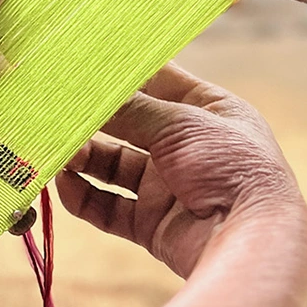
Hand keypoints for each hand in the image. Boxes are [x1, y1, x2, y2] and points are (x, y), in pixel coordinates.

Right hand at [56, 63, 306, 277]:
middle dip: (93, 120)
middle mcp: (189, 147)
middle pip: (129, 125)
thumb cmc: (231, 168)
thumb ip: (130, 108)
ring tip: (59, 151)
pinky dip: (84, 196)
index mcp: (211, 112)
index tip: (82, 64)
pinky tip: (64, 183)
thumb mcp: (181, 123)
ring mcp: (169, 187)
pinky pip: (109, 206)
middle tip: (54, 111)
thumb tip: (85, 93)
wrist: (251, 242)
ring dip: (83, 157)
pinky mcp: (153, 224)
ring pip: (113, 166)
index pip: (160, 81)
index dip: (124, 73)